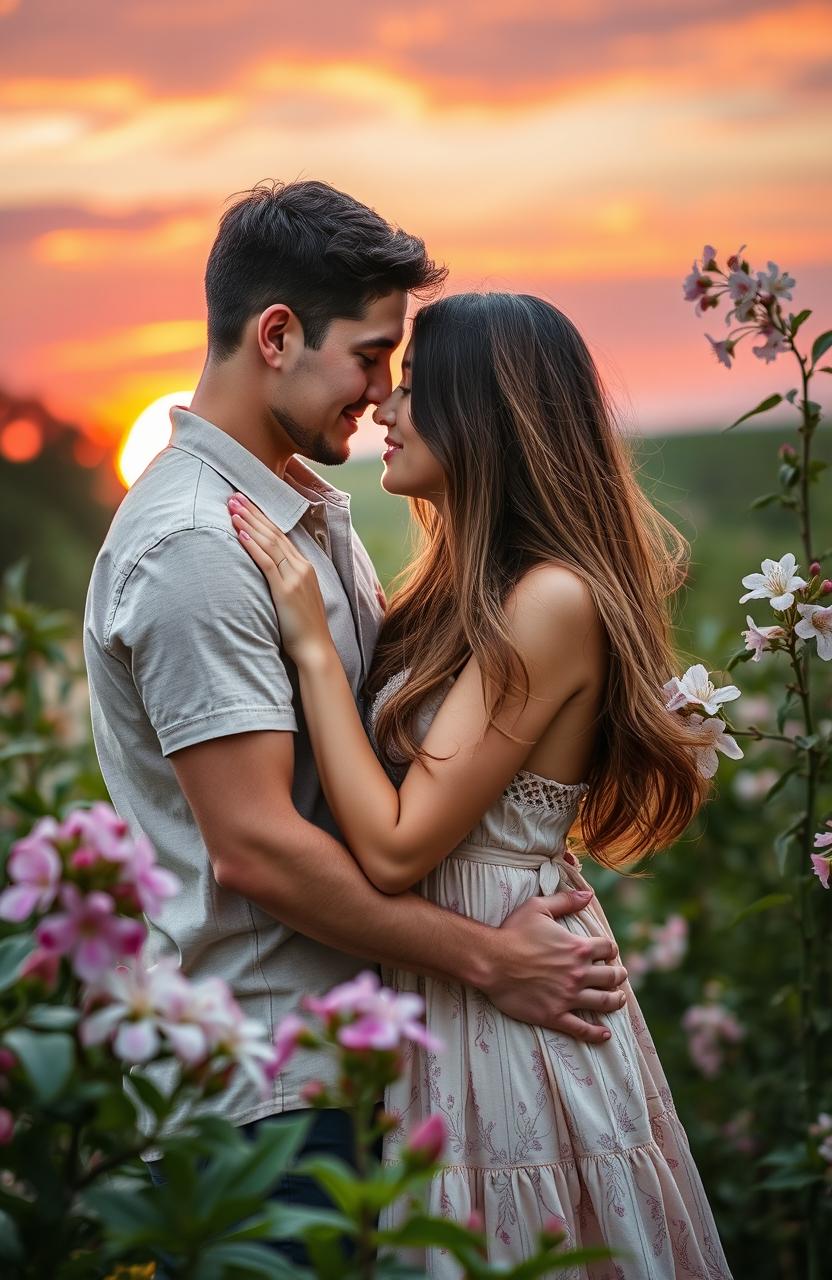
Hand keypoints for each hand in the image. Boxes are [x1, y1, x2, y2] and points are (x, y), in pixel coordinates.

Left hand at [228, 493, 332, 664]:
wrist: (316, 649)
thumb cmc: (303, 628)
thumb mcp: (296, 597)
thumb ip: (285, 580)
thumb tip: (267, 571)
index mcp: (304, 567)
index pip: (280, 535)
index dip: (262, 517)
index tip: (246, 503)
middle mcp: (301, 567)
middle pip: (274, 533)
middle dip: (253, 512)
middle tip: (234, 495)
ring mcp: (294, 577)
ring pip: (269, 543)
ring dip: (249, 523)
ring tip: (232, 507)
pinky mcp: (284, 590)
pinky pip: (266, 563)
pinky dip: (253, 546)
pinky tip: (240, 534)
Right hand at [482, 889, 627, 1043]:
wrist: (491, 961)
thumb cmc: (513, 932)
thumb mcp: (538, 908)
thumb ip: (566, 900)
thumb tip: (589, 894)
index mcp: (578, 948)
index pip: (608, 948)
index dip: (610, 949)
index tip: (609, 952)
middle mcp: (578, 973)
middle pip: (611, 977)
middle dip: (619, 975)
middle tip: (620, 976)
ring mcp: (568, 996)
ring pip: (603, 1002)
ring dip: (615, 1000)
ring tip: (620, 999)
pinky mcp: (554, 1015)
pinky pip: (581, 1028)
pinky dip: (596, 1033)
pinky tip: (605, 1034)